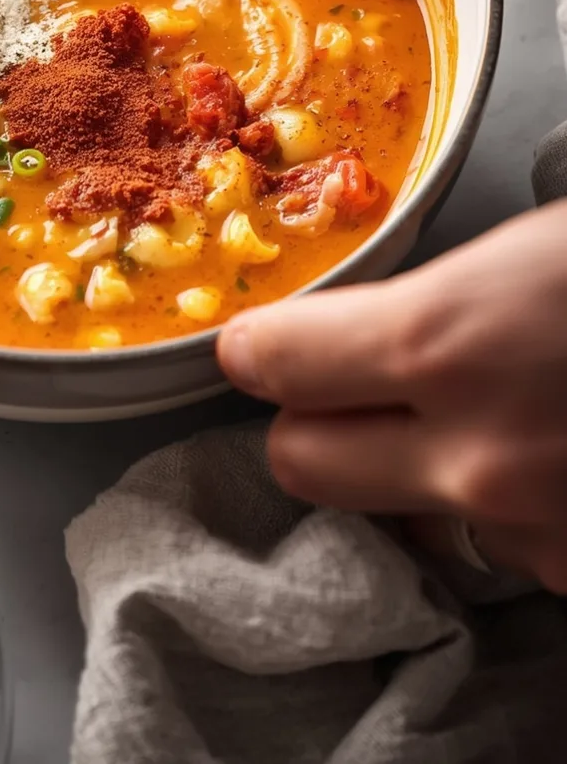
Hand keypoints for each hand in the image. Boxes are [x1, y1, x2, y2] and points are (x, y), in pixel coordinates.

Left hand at [217, 202, 566, 591]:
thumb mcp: (530, 249)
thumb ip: (430, 300)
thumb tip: (372, 323)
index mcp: (444, 346)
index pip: (276, 365)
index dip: (262, 346)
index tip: (260, 341)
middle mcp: (469, 461)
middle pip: (301, 463)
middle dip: (313, 419)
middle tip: (361, 382)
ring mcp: (526, 534)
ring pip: (401, 515)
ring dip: (420, 476)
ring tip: (497, 415)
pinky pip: (496, 547)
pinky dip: (509, 511)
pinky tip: (554, 456)